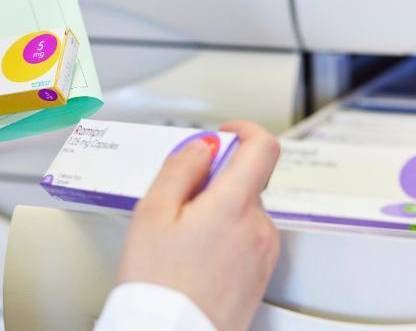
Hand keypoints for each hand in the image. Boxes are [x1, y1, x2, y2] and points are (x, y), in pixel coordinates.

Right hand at [117, 121, 280, 330]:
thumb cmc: (158, 284)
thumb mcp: (152, 212)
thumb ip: (181, 168)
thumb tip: (202, 147)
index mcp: (234, 206)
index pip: (263, 147)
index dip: (244, 131)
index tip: (223, 136)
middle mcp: (258, 227)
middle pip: (247, 180)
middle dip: (215, 181)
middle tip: (179, 202)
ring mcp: (263, 253)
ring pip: (245, 210)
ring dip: (219, 210)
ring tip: (183, 238)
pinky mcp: (261, 274)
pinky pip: (247, 238)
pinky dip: (226, 235)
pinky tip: (196, 257)